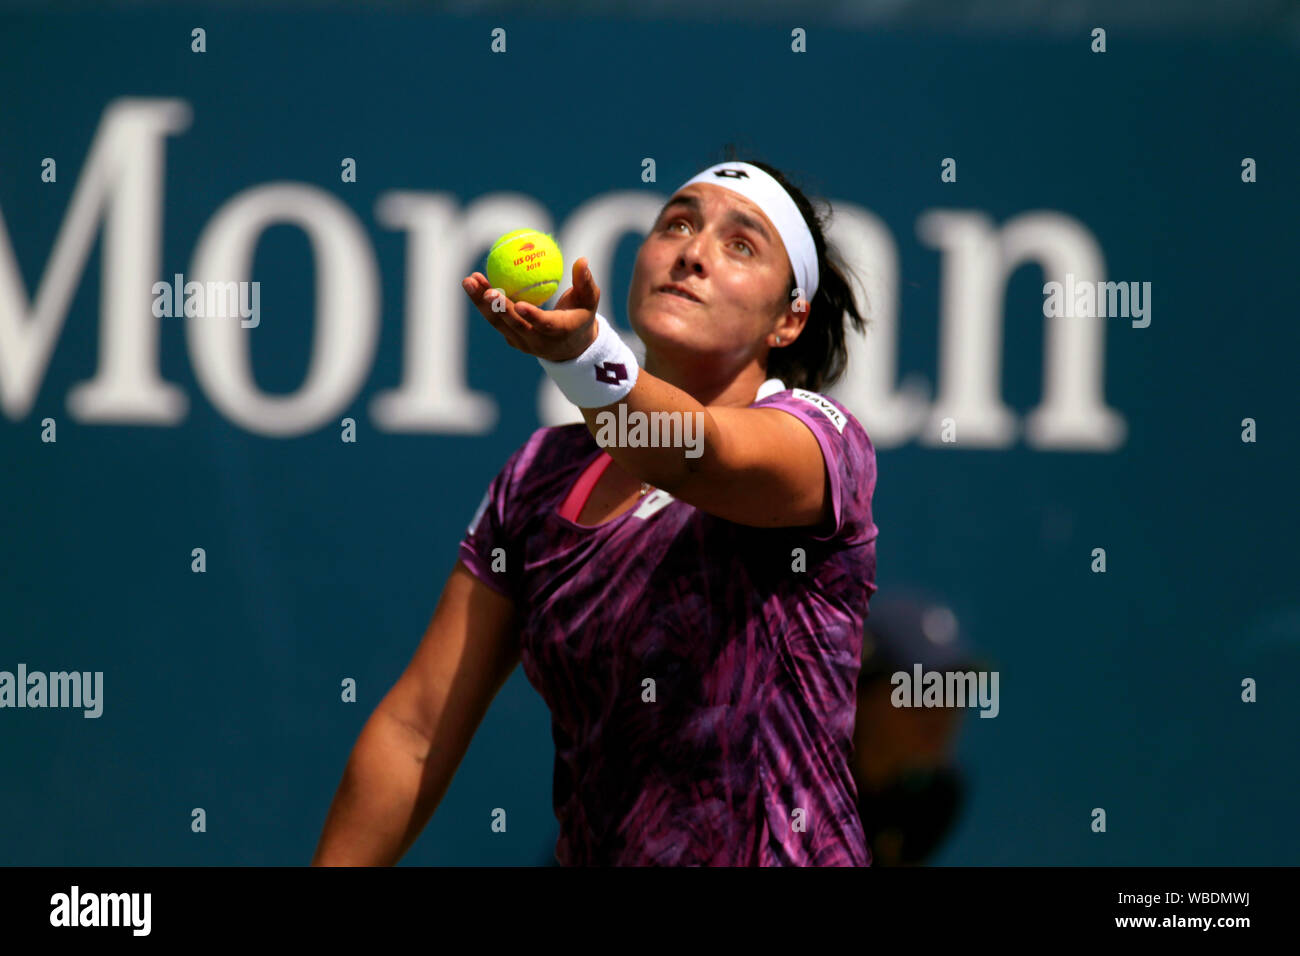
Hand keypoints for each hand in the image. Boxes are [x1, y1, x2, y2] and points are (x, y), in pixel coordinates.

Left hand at [461, 257, 600, 361]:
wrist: (570, 346)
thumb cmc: (581, 315)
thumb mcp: (589, 299)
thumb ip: (585, 282)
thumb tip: (582, 260)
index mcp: (559, 332)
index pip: (545, 326)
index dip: (533, 316)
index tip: (520, 304)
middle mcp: (538, 341)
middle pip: (515, 325)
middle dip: (499, 309)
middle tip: (487, 289)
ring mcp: (522, 342)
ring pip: (498, 322)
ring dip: (481, 302)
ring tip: (469, 280)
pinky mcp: (511, 339)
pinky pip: (495, 319)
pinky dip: (483, 302)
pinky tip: (474, 282)